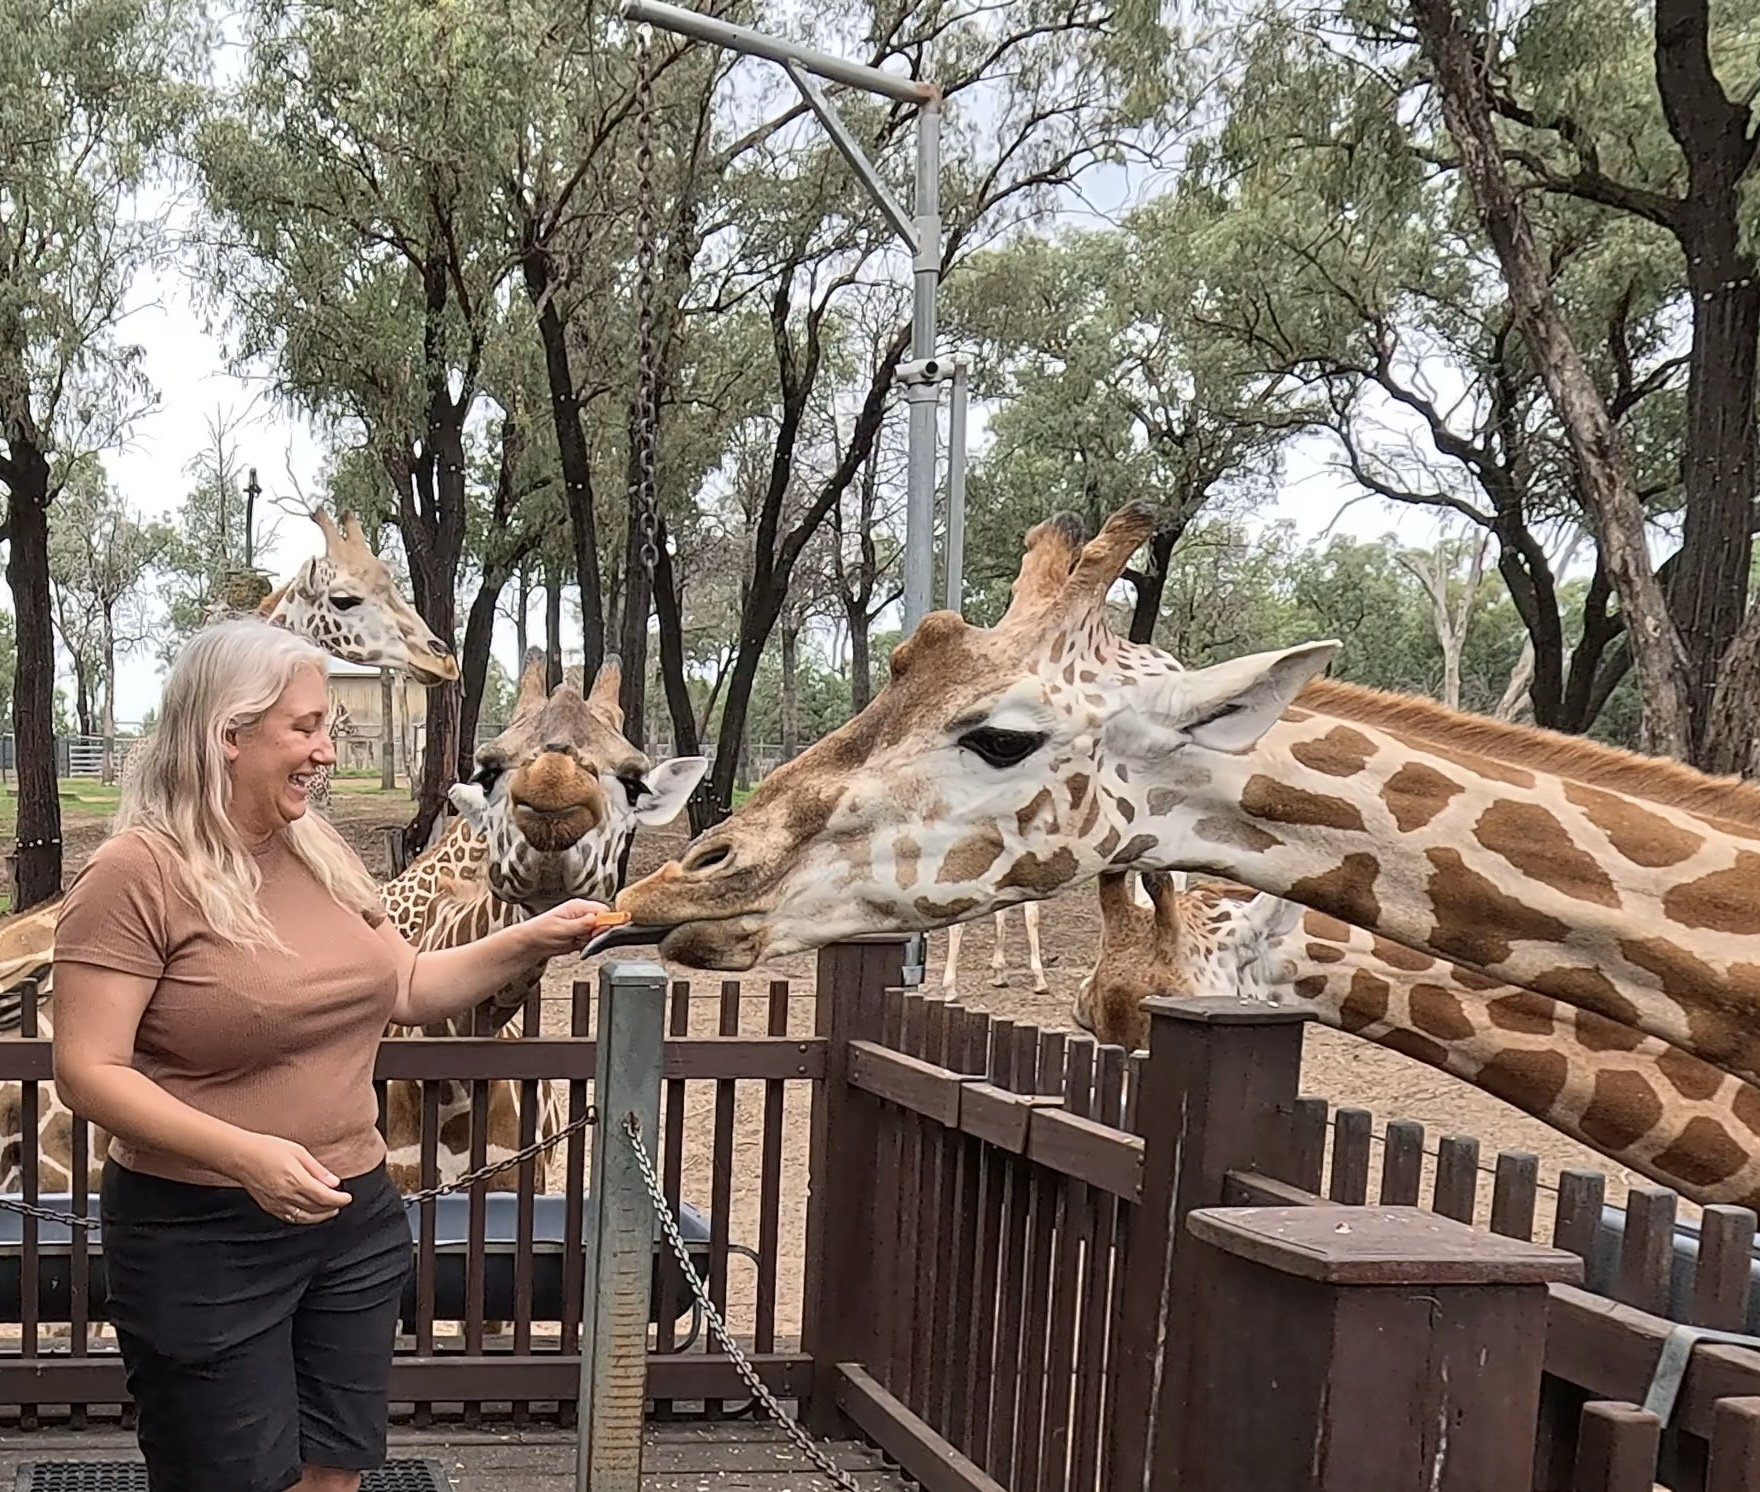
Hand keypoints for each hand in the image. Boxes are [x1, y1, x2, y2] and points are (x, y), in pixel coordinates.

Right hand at [227, 1132, 353, 1223]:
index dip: (339, 1200)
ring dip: (319, 1216)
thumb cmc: (268, 1149)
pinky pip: (290, 1218)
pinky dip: (303, 1218)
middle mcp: (287, 1196)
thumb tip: (334, 1183)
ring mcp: (277, 1204)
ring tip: (329, 1211)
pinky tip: (308, 1213)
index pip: (325, 1197)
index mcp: (296, 1181)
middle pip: (316, 1209)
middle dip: (331, 1208)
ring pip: (303, 1217)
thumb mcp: (299, 1152)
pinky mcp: (269, 1207)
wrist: (241, 1156)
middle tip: (340, 1203)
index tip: (347, 1198)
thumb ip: (318, 1170)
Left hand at [521, 899, 622, 959]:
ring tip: (575, 941)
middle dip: (597, 933)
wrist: (530, 944)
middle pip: (603, 922)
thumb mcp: (562, 928)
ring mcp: (582, 925)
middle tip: (583, 938)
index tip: (598, 932)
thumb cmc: (540, 932)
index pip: (603, 910)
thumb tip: (598, 920)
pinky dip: (587, 945)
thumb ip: (582, 924)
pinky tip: (575, 945)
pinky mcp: (581, 935)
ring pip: (599, 933)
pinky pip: (592, 941)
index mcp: (578, 906)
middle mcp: (582, 914)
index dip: (605, 922)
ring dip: (590, 940)